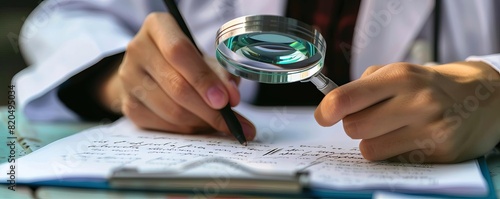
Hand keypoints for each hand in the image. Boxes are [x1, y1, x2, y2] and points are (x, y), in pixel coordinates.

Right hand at [98, 13, 255, 138]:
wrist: (152, 70)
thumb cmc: (187, 62)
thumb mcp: (206, 58)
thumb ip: (222, 74)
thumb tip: (232, 99)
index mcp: (157, 26)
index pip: (178, 51)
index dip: (203, 79)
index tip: (225, 101)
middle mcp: (137, 49)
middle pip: (176, 85)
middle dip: (208, 109)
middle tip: (231, 122)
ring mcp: (128, 78)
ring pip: (170, 110)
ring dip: (200, 122)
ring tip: (219, 123)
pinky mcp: (127, 104)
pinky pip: (162, 125)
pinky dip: (186, 130)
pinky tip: (200, 126)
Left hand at [315, 61, 499, 162]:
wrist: (479, 99)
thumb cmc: (425, 86)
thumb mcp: (397, 72)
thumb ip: (362, 87)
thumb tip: (329, 108)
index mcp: (400, 76)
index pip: (346, 98)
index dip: (327, 111)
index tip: (324, 116)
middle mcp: (417, 101)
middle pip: (353, 128)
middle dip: (354, 126)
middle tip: (369, 119)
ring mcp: (431, 129)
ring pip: (370, 149)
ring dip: (373, 142)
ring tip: (391, 130)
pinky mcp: (440, 153)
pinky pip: (394, 161)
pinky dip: (394, 152)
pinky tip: (411, 139)